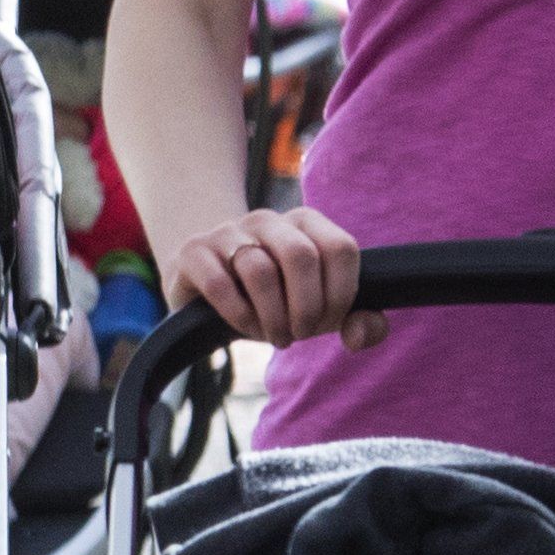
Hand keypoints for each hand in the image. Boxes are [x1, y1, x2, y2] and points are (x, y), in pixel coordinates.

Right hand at [164, 203, 384, 351]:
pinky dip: (239, 316)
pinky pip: (220, 284)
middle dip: (306, 308)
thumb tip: (360, 334)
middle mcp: (268, 219)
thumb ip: (357, 321)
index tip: (328, 321)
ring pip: (260, 270)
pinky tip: (245, 326)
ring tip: (272, 335)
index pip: (341, 249)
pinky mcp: (194, 251)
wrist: (207, 287)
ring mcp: (228, 231)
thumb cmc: (276, 299)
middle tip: (299, 334)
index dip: (341, 294)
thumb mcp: (319, 309)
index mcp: (306, 222)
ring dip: (272, 317)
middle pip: (301, 256)